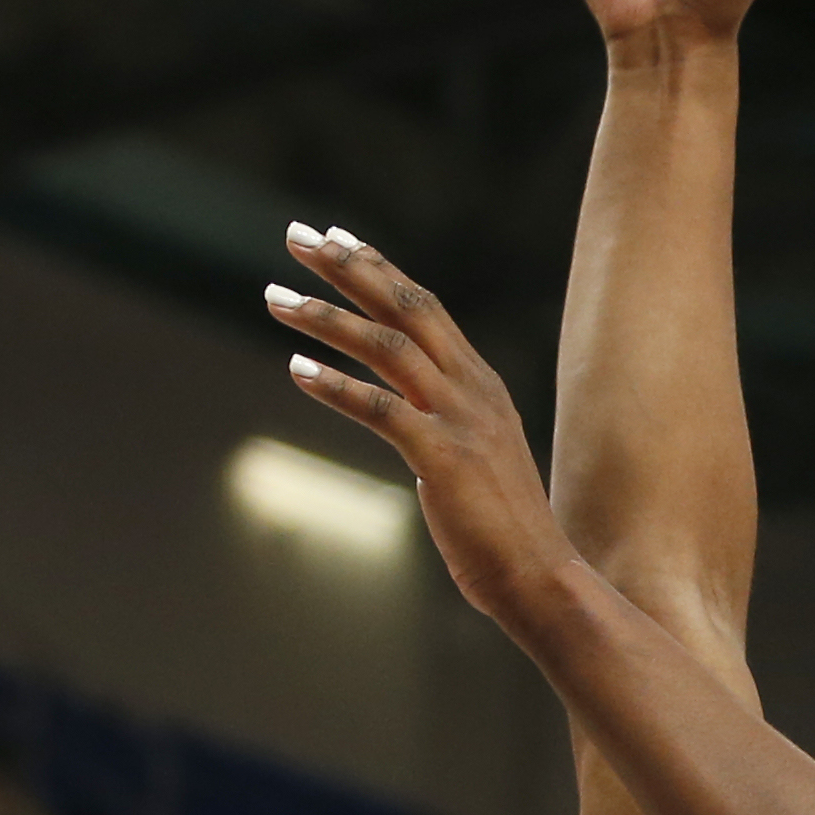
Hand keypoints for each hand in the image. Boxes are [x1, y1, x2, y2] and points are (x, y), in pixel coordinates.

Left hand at [268, 226, 573, 625]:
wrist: (540, 577)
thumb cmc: (501, 532)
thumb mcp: (475, 459)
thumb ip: (442, 428)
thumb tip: (405, 422)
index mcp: (480, 384)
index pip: (424, 307)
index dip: (377, 268)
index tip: (336, 239)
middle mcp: (472, 388)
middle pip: (405, 306)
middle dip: (348, 267)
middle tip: (297, 237)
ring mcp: (460, 419)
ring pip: (387, 345)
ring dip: (327, 318)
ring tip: (275, 299)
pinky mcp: (443, 457)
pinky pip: (381, 408)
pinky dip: (335, 384)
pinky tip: (295, 368)